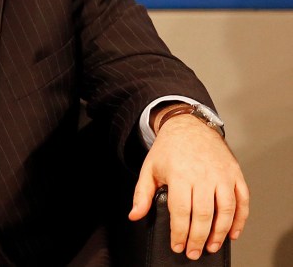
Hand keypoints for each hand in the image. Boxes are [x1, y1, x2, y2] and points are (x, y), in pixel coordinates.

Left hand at [129, 111, 249, 259]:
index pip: (181, 210)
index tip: (178, 246)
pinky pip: (242, 200)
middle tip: (193, 252)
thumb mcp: (149, 168)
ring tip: (212, 247)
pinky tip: (232, 233)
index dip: (180, 232)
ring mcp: (222, 174)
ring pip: (226, 210)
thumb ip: (141, 194)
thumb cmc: (168, 149)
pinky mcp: (235, 173)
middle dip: (198, 238)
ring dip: (221, 232)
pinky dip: (240, 219)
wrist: (188, 126)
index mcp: (179, 174)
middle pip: (204, 214)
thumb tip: (135, 215)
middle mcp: (203, 175)